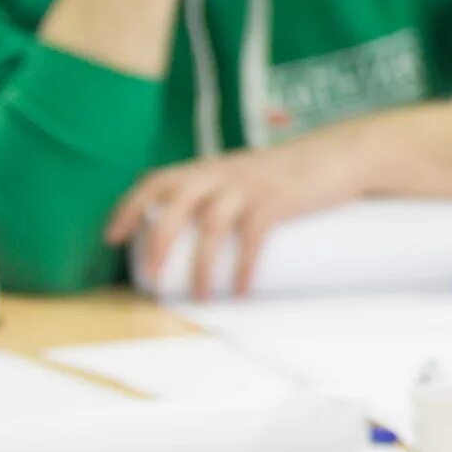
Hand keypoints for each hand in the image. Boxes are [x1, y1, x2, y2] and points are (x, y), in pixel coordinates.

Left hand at [105, 132, 367, 297]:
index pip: (155, 181)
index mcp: (208, 168)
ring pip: (212, 224)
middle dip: (157, 243)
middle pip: (175, 204)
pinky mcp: (279, 199)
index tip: (113, 238)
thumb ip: (218, 196)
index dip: (129, 208)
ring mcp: (250, 185)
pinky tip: (239, 290)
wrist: (338, 155)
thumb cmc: (287, 174)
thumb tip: (190, 240)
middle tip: (153, 280)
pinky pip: (253, 236)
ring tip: (200, 297)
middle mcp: (222, 172)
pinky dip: (242, 266)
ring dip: (200, 265)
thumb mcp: (243, 175)